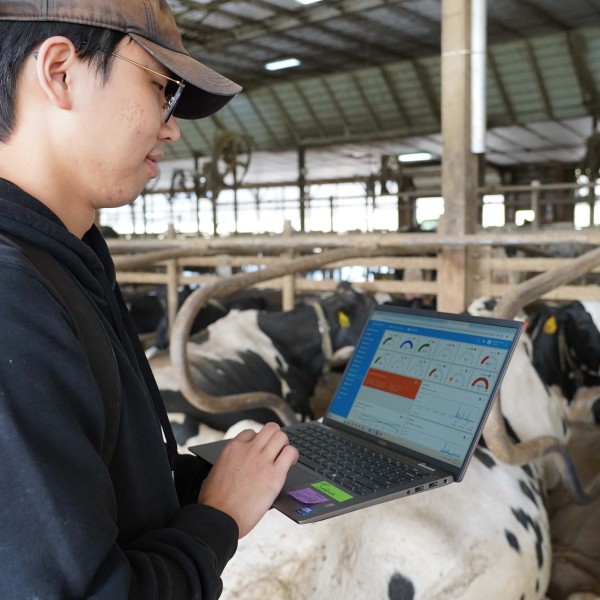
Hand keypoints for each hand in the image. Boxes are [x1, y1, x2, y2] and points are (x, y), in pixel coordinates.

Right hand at [198, 422, 298, 537]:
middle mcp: (249, 450)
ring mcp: (262, 460)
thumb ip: (225, 464)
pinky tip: (291, 462)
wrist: (220, 518)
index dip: (257, 441)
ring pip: (281, 436)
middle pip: (269, 429)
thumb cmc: (214, 502)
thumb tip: (229, 467)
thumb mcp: (213, 473)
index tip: (260, 450)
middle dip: (274, 437)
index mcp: (232, 448)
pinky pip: (290, 453)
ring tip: (285, 455)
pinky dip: (293, 455)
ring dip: (284, 444)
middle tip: (276, 448)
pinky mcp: (275, 474)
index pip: (251, 433)